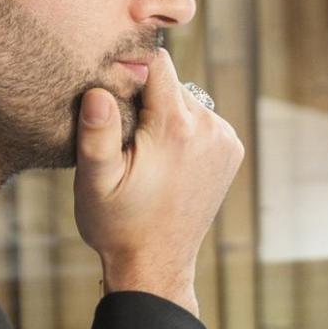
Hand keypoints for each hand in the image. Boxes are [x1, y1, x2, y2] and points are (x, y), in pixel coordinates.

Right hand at [73, 46, 242, 315]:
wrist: (155, 264)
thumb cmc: (118, 224)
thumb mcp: (95, 181)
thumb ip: (97, 133)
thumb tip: (98, 91)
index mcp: (176, 128)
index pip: (156, 64)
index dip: (130, 70)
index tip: (112, 92)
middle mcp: (210, 127)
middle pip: (171, 83)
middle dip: (145, 98)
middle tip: (125, 135)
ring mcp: (226, 139)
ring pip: (187, 101)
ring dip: (165, 114)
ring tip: (145, 152)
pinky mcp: (232, 150)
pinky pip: (202, 120)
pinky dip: (183, 129)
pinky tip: (166, 159)